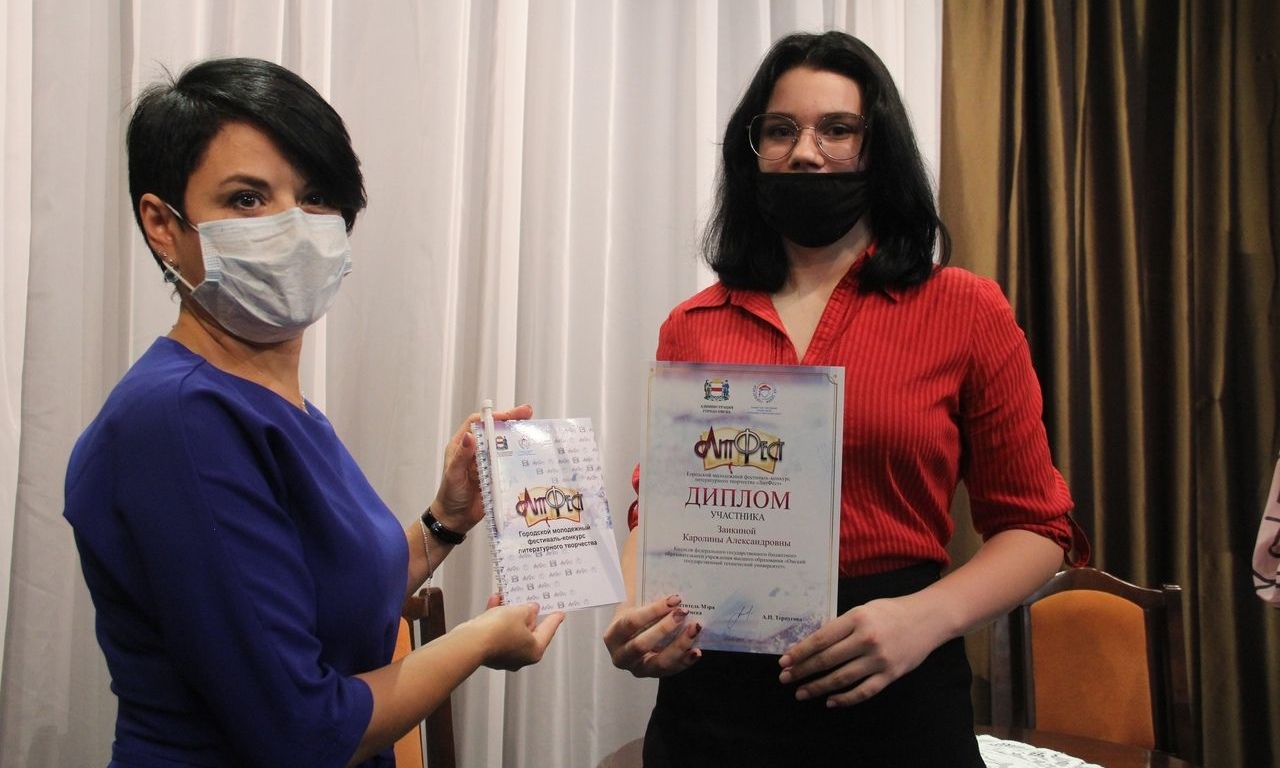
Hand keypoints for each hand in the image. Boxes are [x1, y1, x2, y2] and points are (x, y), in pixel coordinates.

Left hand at [431, 403, 532, 533]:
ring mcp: (488, 462)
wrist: (456, 518)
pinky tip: (532, 454)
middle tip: (528, 414)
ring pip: (504, 444)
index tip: (507, 415)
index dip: (493, 416)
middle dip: (511, 420)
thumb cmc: (450, 496)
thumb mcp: (454, 475)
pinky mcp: (497, 474)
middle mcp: (477, 451)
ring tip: (533, 431)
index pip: (478, 423)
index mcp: (462, 445)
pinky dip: (520, 457)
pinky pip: (509, 462)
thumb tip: (470, 436)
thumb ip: (461, 456)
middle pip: (494, 430)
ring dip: (518, 436)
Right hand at [462, 601, 563, 670]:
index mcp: (534, 651)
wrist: (471, 641)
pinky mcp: (489, 651)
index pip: (548, 631)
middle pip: (528, 631)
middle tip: (529, 601)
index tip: (560, 614)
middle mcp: (520, 657)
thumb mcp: (519, 612)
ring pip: (511, 630)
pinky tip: (495, 602)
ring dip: (509, 613)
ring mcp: (504, 655)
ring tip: (508, 598)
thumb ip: (527, 610)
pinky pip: (497, 632)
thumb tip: (530, 610)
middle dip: (527, 614)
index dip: (554, 619)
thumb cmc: (497, 632)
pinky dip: (496, 617)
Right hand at [602, 594, 701, 676]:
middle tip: (682, 612)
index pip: (630, 623)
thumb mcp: (631, 603)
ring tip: (694, 629)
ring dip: (679, 646)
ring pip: (659, 663)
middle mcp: (622, 656)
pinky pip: (671, 670)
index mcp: (613, 636)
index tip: (673, 599)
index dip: (652, 611)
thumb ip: (641, 592)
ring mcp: (638, 669)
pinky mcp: (655, 674)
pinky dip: (685, 661)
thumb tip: (659, 578)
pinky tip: (696, 650)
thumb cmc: (634, 615)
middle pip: (641, 645)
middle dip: (664, 628)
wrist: (632, 634)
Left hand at [777, 595, 939, 706]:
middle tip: (785, 678)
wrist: (928, 619)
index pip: (821, 639)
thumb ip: (841, 627)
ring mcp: (879, 659)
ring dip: (818, 687)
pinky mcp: (891, 675)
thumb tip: (812, 645)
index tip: (784, 661)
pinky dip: (845, 699)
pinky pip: (864, 691)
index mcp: (856, 619)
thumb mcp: (863, 610)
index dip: (800, 652)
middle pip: (827, 660)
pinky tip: (831, 701)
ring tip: (801, 693)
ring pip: (841, 678)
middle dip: (802, 671)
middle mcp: (866, 639)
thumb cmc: (891, 612)